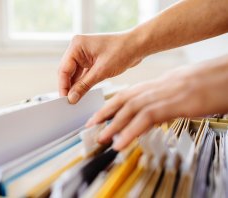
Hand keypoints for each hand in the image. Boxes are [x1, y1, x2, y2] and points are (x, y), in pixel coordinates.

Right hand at [58, 33, 143, 103]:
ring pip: (74, 74)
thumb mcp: (101, 71)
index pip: (63, 69)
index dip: (63, 86)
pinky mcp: (91, 59)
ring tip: (75, 100)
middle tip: (69, 103)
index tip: (64, 100)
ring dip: (76, 86)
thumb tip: (71, 98)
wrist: (138, 45)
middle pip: (67, 72)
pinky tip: (82, 93)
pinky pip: (83, 74)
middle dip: (68, 87)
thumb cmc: (122, 51)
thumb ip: (84, 86)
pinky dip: (83, 83)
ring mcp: (84, 54)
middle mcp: (78, 48)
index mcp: (77, 45)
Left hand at [86, 55, 227, 150]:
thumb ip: (161, 101)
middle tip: (91, 126)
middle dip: (104, 113)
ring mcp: (162, 95)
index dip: (109, 105)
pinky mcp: (172, 105)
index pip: (126, 94)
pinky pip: (146, 119)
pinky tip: (121, 142)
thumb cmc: (206, 83)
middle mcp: (155, 88)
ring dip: (113, 125)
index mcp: (155, 85)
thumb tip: (150, 114)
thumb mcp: (177, 91)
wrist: (223, 76)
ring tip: (101, 138)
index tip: (98, 115)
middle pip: (123, 99)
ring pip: (130, 110)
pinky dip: (130, 132)